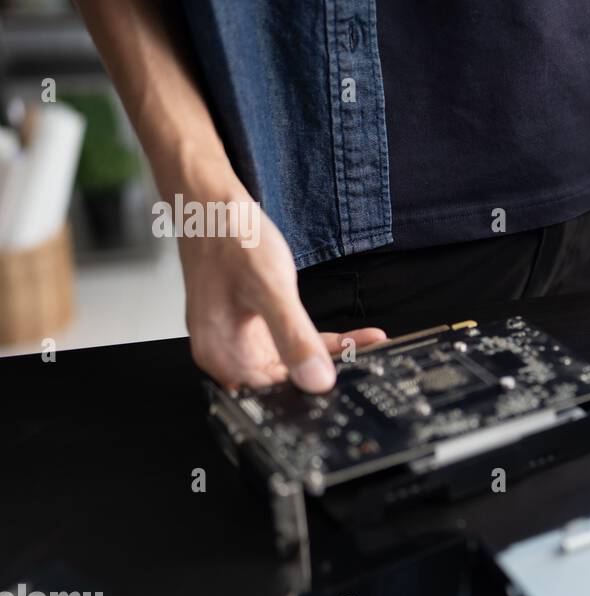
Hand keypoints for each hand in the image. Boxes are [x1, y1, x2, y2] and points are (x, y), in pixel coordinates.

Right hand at [175, 180, 385, 392]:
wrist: (212, 203)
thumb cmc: (230, 238)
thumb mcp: (271, 290)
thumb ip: (294, 337)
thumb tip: (317, 379)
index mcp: (223, 356)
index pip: (277, 392)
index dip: (314, 390)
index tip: (354, 382)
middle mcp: (228, 354)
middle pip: (288, 378)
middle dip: (329, 371)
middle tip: (372, 362)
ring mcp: (240, 340)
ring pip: (295, 359)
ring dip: (331, 353)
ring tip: (369, 345)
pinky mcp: (253, 326)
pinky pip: (292, 341)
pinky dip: (321, 339)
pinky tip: (354, 336)